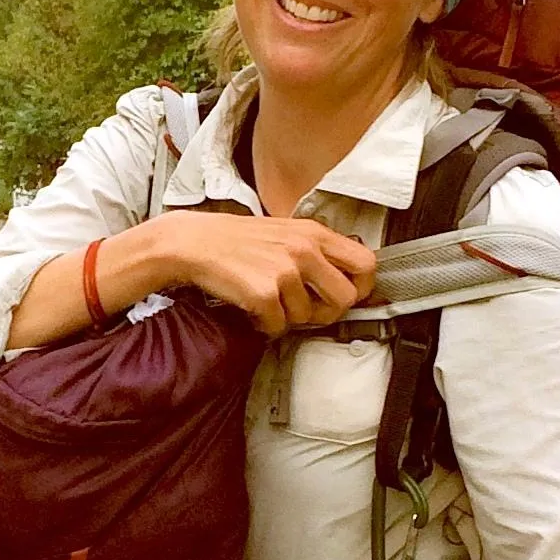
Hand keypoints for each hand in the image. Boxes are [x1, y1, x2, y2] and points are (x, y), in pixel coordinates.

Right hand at [160, 211, 376, 336]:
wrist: (193, 243)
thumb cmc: (236, 240)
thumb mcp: (285, 232)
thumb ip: (316, 251)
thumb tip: (344, 279)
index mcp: (313, 233)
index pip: (366, 263)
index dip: (362, 286)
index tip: (347, 295)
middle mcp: (304, 250)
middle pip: (347, 298)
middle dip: (329, 312)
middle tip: (308, 310)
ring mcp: (285, 272)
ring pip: (308, 317)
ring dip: (288, 317)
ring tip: (268, 302)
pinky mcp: (265, 293)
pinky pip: (278, 327)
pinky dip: (265, 325)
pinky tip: (253, 309)